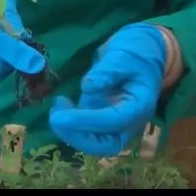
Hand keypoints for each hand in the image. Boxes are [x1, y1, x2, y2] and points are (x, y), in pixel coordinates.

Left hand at [49, 24, 166, 156]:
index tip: (61, 116)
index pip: (114, 121)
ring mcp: (115, 122)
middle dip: (78, 137)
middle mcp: (129, 120)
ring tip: (55, 109)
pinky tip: (59, 106)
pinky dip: (70, 125)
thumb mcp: (122, 55)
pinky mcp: (101, 117)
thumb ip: (107, 71)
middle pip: (106, 144)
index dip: (87, 121)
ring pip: (95, 142)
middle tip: (55, 119)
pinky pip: (87, 131)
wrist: (140, 52)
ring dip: (71, 132)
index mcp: (140, 105)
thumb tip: (88, 86)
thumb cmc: (134, 52)